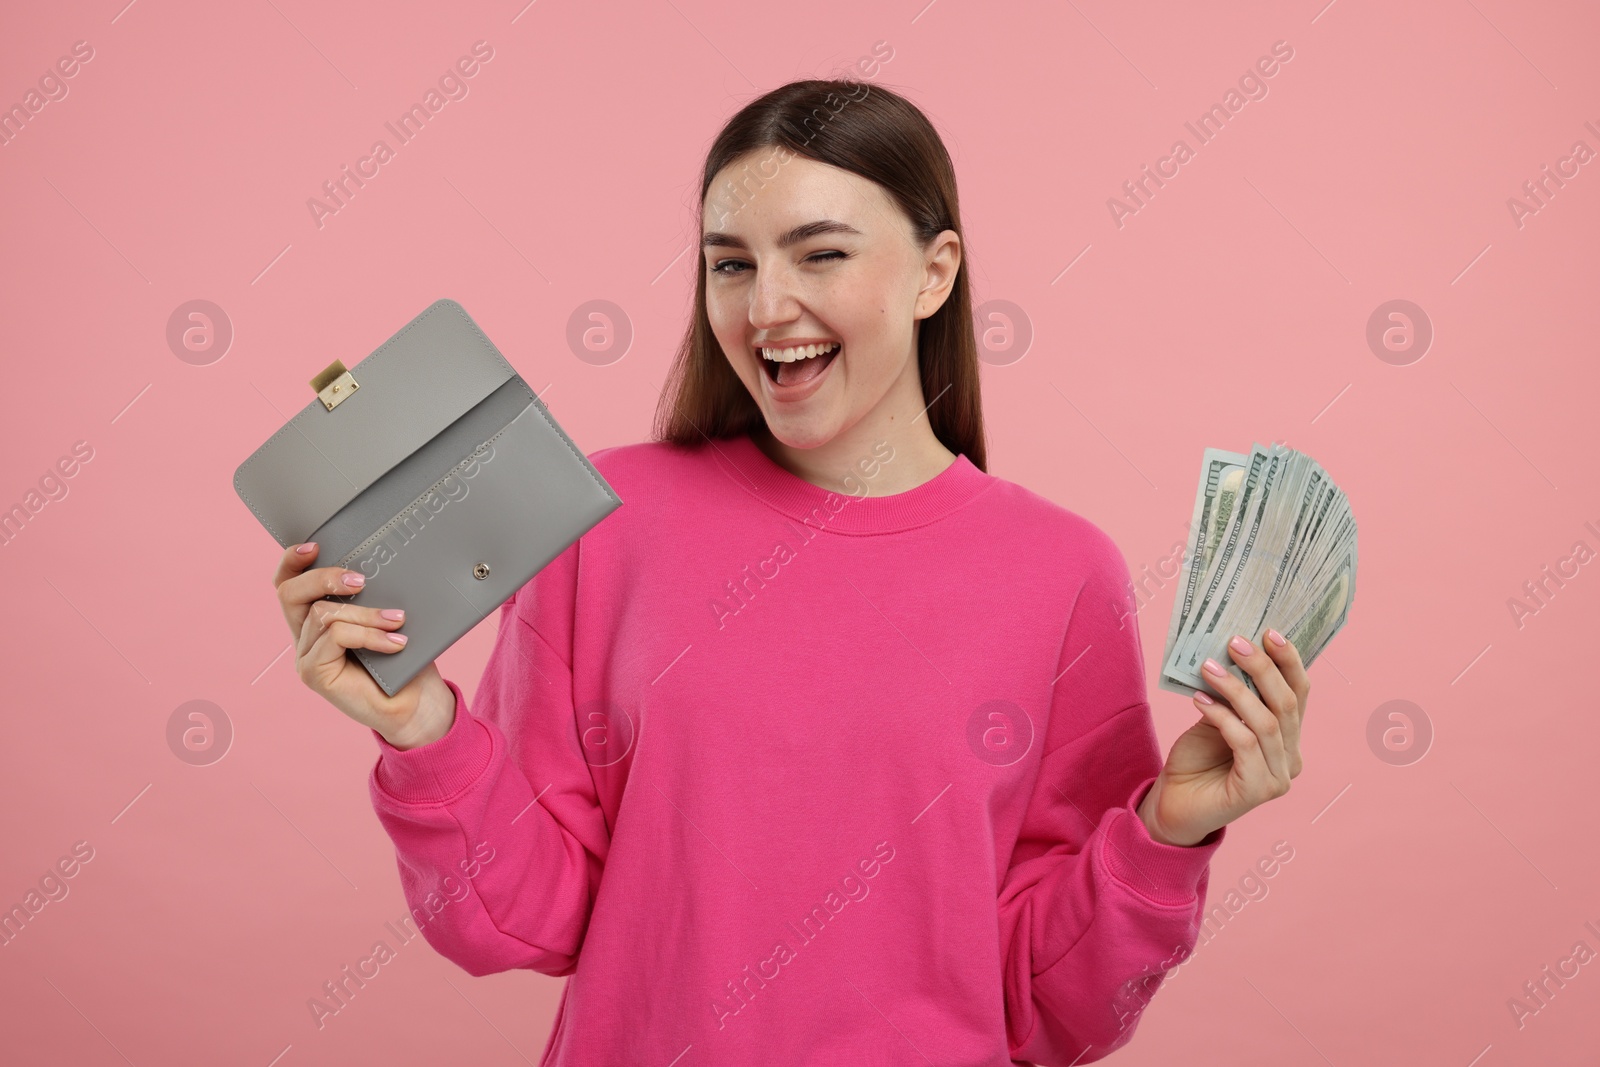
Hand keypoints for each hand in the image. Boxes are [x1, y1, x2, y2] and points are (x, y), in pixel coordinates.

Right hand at [273, 542, 455, 749]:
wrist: (416, 704)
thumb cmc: (405, 659)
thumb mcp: (386, 617)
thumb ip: (372, 595)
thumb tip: (382, 560)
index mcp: (315, 620)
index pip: (288, 584)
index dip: (292, 561)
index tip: (316, 545)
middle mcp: (304, 637)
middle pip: (290, 593)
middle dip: (325, 577)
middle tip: (362, 580)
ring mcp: (305, 657)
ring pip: (323, 614)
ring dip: (365, 613)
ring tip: (397, 621)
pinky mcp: (314, 674)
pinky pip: (335, 637)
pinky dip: (369, 635)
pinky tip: (395, 643)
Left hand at [1137, 629, 1309, 846]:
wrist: (1173, 803)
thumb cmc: (1197, 759)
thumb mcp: (1217, 717)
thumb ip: (1235, 695)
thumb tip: (1234, 650)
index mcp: (1288, 738)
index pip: (1300, 693)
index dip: (1289, 661)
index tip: (1270, 631)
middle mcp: (1292, 758)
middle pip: (1288, 704)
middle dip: (1263, 668)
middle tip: (1236, 641)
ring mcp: (1279, 777)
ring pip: (1267, 722)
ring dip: (1237, 689)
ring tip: (1208, 667)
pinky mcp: (1259, 790)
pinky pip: (1245, 742)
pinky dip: (1222, 717)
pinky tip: (1200, 701)